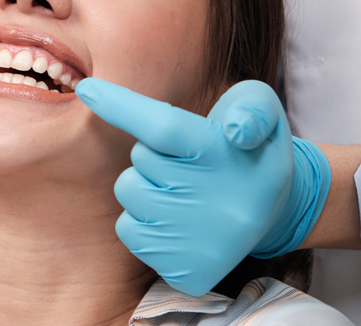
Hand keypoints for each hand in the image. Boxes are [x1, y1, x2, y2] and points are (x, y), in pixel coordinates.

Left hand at [75, 78, 330, 295]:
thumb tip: (236, 129)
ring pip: (130, 194)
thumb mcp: (262, 110)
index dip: (121, 106)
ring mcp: (199, 240)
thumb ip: (252, 107)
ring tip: (181, 189)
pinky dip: (142, 221)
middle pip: (141, 160)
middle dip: (154, 154)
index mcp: (227, 157)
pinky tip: (175, 219)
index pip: (165, 127)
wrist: (273, 212)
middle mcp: (215, 203)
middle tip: (186, 162)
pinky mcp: (185, 270)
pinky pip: (129, 230)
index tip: (87, 89)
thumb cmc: (249, 149)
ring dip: (145, 186)